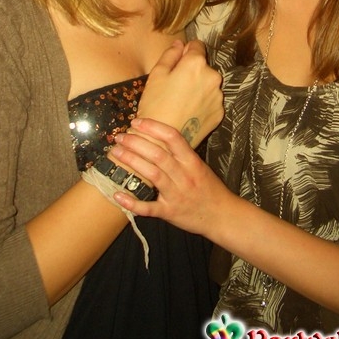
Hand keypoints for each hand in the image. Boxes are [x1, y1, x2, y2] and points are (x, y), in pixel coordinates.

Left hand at [110, 117, 228, 235]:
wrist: (222, 216)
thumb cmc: (210, 189)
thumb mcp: (199, 166)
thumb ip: (181, 155)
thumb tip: (158, 138)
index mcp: (192, 161)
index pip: (173, 137)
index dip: (153, 127)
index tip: (137, 121)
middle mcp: (184, 176)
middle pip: (158, 154)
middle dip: (136, 143)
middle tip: (120, 136)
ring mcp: (176, 195)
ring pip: (152, 174)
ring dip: (132, 162)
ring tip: (116, 152)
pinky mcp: (169, 212)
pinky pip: (148, 208)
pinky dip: (132, 202)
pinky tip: (117, 194)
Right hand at [136, 39, 223, 147]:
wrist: (162, 140)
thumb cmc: (155, 105)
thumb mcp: (157, 75)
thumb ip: (170, 54)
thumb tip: (180, 43)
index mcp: (196, 64)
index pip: (197, 45)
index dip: (186, 52)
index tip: (177, 63)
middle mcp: (213, 77)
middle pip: (204, 66)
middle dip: (193, 71)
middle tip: (175, 86)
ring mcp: (218, 96)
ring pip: (208, 84)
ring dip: (199, 87)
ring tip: (181, 102)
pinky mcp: (219, 113)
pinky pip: (211, 101)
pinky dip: (203, 103)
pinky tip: (188, 112)